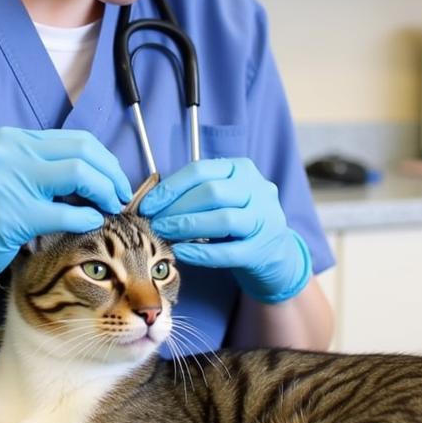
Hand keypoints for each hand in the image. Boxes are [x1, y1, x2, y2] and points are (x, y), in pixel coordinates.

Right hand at [0, 128, 131, 310]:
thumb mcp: (5, 176)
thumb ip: (42, 168)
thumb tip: (94, 174)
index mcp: (13, 140)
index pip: (75, 139)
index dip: (104, 159)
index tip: (115, 179)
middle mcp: (11, 153)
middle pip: (82, 151)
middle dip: (111, 173)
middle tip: (120, 195)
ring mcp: (10, 182)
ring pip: (79, 174)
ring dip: (104, 192)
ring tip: (110, 207)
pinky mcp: (12, 215)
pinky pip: (66, 213)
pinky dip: (87, 218)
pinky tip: (91, 223)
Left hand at [139, 158, 310, 303]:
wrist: (274, 253)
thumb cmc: (237, 219)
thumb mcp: (223, 197)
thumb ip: (195, 192)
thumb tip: (152, 201)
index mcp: (242, 169)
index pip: (200, 170)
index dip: (169, 187)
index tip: (147, 204)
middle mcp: (258, 190)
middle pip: (211, 192)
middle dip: (176, 207)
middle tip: (152, 221)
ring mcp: (264, 220)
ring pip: (222, 220)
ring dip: (186, 226)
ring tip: (162, 233)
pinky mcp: (262, 250)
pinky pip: (228, 252)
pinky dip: (200, 253)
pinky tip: (180, 252)